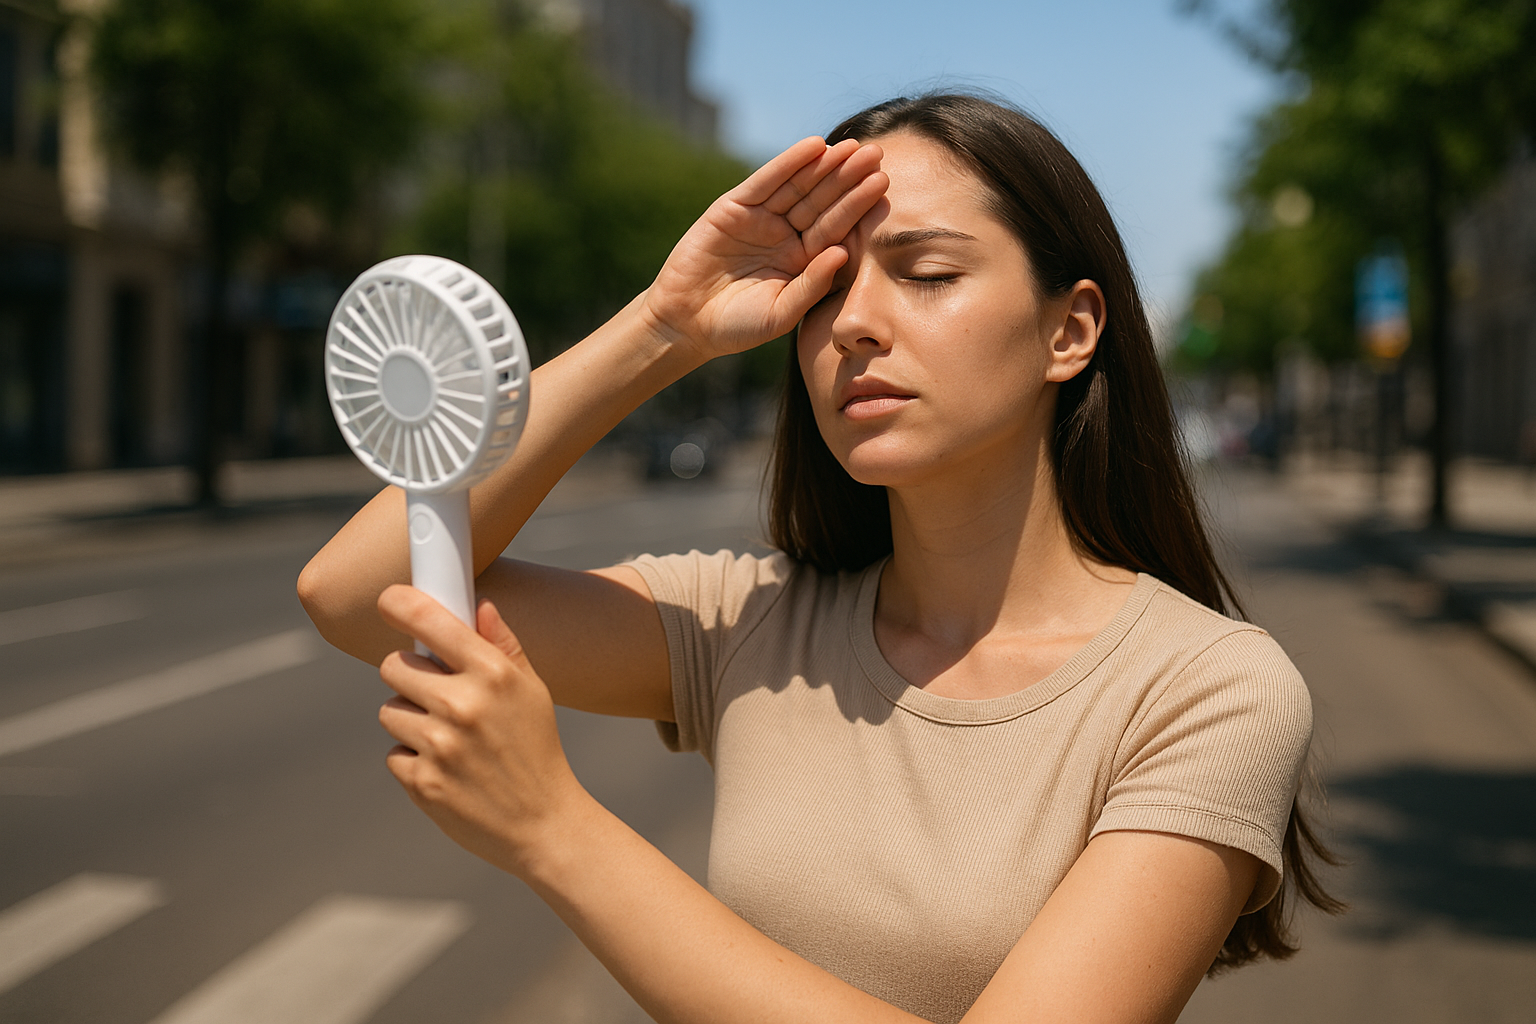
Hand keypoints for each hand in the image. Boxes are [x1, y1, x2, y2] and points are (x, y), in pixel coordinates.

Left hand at [375, 586, 585, 876]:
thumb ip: (503, 645)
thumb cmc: (536, 750)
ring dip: (411, 721)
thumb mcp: (533, 692)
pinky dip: (414, 760)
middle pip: (394, 665)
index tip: (388, 600)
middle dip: (410, 677)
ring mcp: (440, 745)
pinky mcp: (422, 781)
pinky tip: (448, 770)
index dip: (401, 604)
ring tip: (449, 740)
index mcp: (494, 674)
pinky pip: (394, 752)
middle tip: (436, 695)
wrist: (545, 824)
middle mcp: (464, 704)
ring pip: (389, 711)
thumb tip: (480, 604)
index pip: (431, 621)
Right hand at [643, 136, 887, 360]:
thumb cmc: (737, 326)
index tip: (884, 185)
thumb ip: (811, 285)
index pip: (835, 227)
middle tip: (877, 153)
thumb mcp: (781, 313)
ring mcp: (760, 220)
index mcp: (803, 260)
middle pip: (822, 200)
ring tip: (852, 146)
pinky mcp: (733, 208)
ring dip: (824, 164)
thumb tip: (842, 253)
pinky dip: (788, 163)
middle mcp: (785, 235)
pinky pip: (765, 182)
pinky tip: (814, 146)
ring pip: (798, 186)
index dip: (858, 206)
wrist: (686, 324)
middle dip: (848, 177)